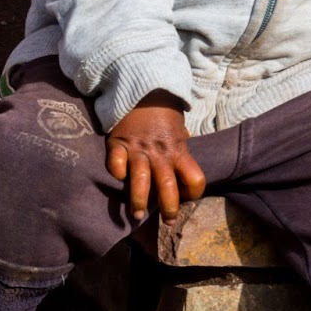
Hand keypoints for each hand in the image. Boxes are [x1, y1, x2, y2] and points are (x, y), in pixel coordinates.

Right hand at [106, 91, 205, 222]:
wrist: (143, 88)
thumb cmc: (162, 113)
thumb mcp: (178, 130)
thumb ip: (180, 150)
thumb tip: (185, 169)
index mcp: (179, 150)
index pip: (195, 179)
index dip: (194, 193)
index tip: (187, 197)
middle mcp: (160, 153)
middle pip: (168, 187)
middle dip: (168, 209)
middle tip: (168, 221)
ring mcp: (138, 149)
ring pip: (140, 181)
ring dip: (139, 201)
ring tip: (137, 215)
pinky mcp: (118, 144)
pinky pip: (116, 164)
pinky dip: (116, 173)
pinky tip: (118, 180)